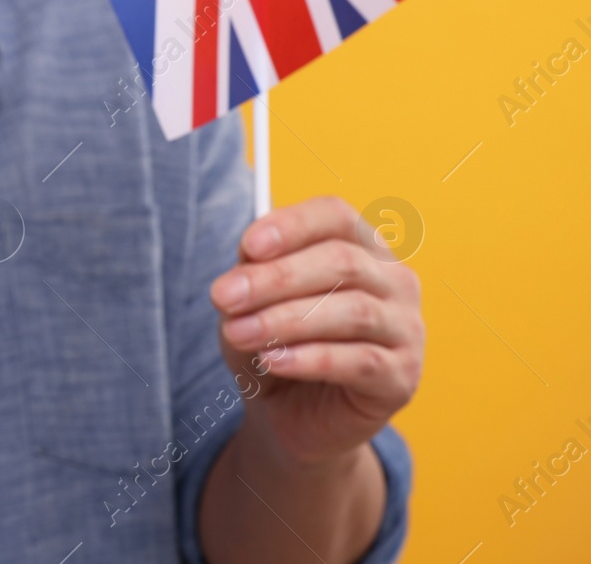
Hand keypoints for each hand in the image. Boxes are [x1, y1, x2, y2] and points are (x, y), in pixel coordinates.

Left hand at [209, 197, 423, 464]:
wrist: (288, 413)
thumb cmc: (274, 341)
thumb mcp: (251, 302)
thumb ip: (253, 274)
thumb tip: (248, 260)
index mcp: (360, 245)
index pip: (335, 216)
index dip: (293, 226)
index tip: (248, 245)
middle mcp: (394, 280)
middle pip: (342, 262)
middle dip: (275, 278)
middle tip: (224, 296)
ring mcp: (406, 328)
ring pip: (352, 311)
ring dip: (285, 320)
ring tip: (238, 332)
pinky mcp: (402, 377)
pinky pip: (360, 361)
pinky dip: (309, 358)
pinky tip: (271, 360)